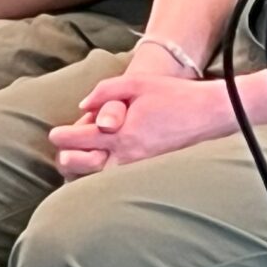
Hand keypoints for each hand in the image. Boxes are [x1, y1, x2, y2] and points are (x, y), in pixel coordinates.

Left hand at [48, 67, 233, 179]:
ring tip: (75, 167)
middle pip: (84, 167)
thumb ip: (104, 92)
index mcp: (122, 133)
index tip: (55, 134)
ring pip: (101, 182)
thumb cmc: (173, 96)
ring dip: (84, 174)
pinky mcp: (154, 176)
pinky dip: (106, 181)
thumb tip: (82, 107)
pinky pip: (121, 183)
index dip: (62, 137)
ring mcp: (142, 170)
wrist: (211, 114)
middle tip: (61, 152)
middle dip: (67, 159)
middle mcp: (129, 157)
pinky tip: (101, 176)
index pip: (80, 140)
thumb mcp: (135, 83)